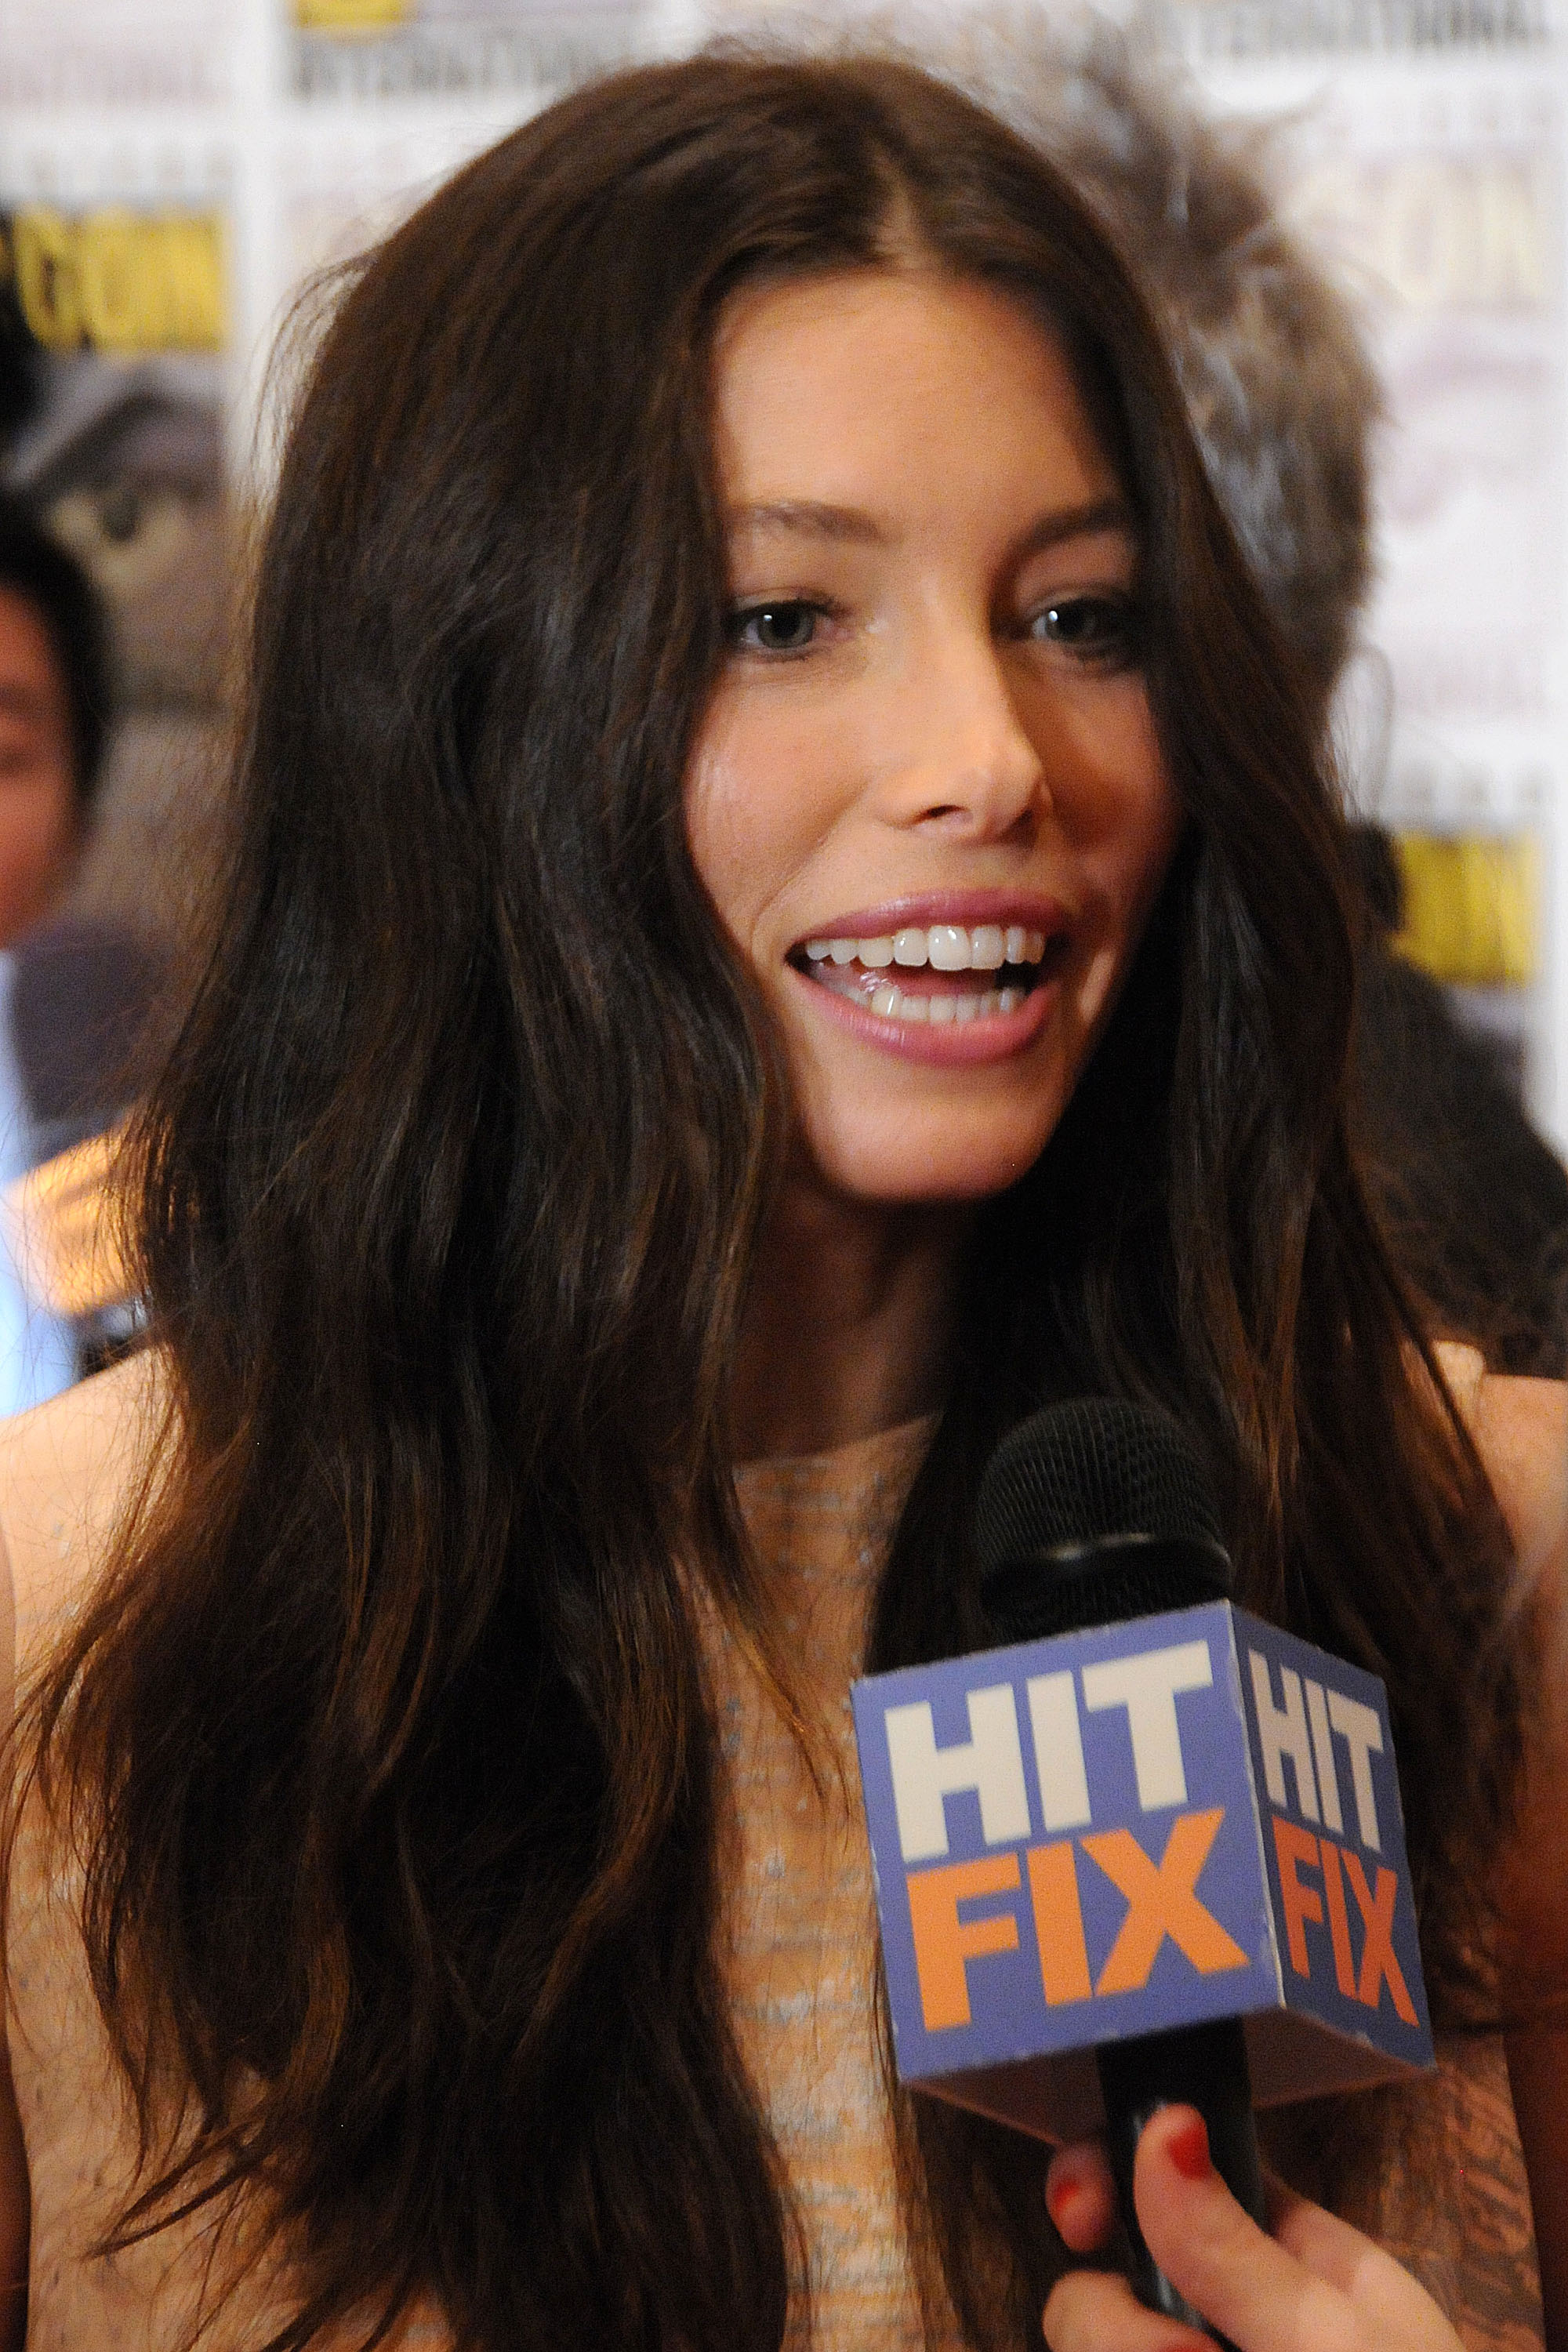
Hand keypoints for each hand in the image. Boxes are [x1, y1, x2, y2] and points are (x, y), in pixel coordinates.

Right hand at [1041, 2105, 1464, 2351]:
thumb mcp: (1338, 2346)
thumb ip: (1239, 2252)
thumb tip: (1165, 2120)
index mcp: (1283, 2254)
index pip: (1166, 2169)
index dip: (1106, 2175)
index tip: (1084, 2219)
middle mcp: (1219, 2316)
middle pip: (1101, 2284)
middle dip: (1113, 2324)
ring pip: (1095, 2346)